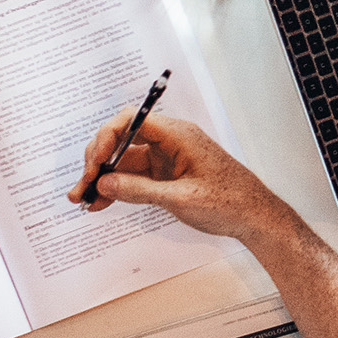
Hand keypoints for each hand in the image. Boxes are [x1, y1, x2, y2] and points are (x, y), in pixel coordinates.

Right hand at [76, 110, 283, 239]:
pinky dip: (117, 188)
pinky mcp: (165, 175)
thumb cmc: (229, 202)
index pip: (132, 120)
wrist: (255, 218)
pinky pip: (134, 176)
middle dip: (98, 161)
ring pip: (124, 161)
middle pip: (122, 140)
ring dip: (103, 179)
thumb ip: (139, 190)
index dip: (107, 137)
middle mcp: (168, 141)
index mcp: (177, 135)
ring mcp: (165, 158)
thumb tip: (104, 184)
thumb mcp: (180, 199)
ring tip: (82, 199)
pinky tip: (101, 203)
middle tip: (82, 185)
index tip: (94, 162)